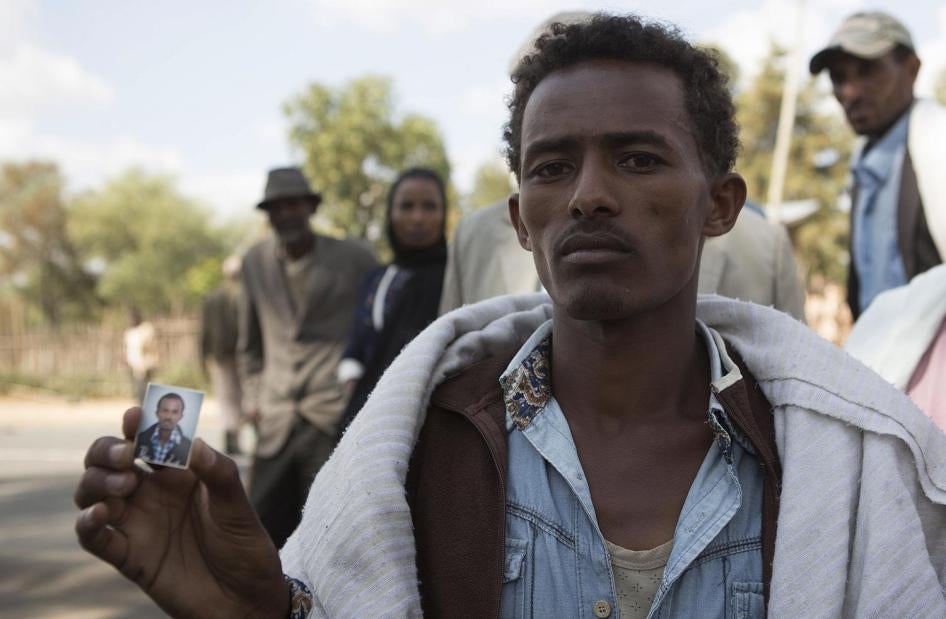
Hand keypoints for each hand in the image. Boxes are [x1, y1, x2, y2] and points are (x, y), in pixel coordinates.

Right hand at [75, 407, 288, 618]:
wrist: (245, 598)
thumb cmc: (244, 546)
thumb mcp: (238, 506)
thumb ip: (219, 473)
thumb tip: (193, 442)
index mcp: (178, 474)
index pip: (148, 440)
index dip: (137, 425)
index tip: (135, 416)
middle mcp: (151, 494)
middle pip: (109, 461)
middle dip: (108, 450)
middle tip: (128, 456)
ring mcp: (136, 524)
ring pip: (93, 493)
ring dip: (97, 481)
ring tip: (125, 484)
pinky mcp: (128, 557)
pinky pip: (94, 537)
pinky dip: (88, 523)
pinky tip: (100, 514)